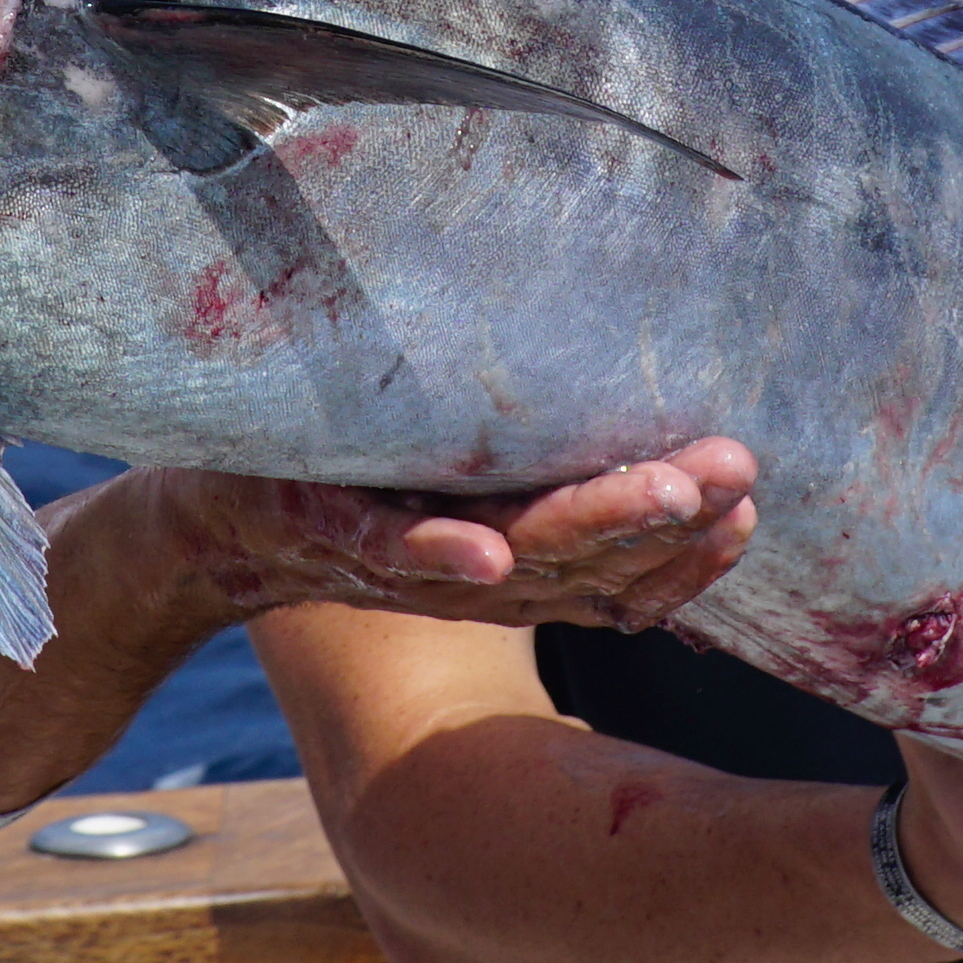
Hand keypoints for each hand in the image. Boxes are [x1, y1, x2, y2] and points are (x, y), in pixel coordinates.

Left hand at [150, 442, 762, 634]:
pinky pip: (387, 549)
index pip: (619, 568)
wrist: (209, 524)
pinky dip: (438, 553)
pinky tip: (488, 550)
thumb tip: (634, 389)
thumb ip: (538, 455)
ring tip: (666, 491)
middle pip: (584, 561)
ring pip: (511, 558)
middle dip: (666, 523)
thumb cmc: (354, 486)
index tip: (754, 505)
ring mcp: (399, 558)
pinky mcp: (324, 530)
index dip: (688, 550)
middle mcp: (470, 572)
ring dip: (589, 529)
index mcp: (512, 555)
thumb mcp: (458, 473)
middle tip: (739, 482)